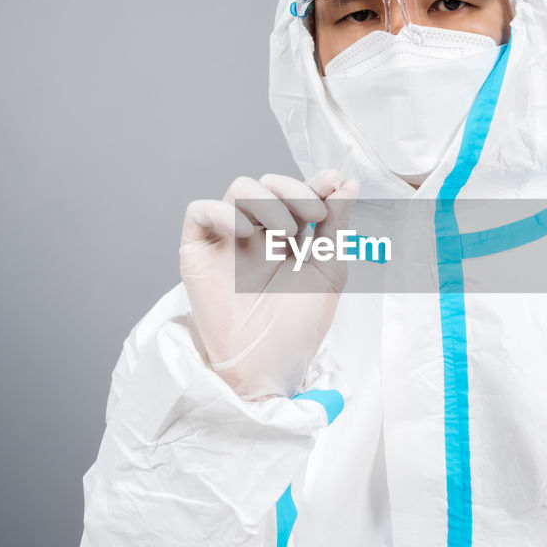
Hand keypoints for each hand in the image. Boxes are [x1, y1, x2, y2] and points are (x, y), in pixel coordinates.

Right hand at [179, 170, 359, 399]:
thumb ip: (337, 225)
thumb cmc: (298, 327)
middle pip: (267, 185)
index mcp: (287, 239)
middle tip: (313, 213)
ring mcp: (227, 242)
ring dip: (267, 200)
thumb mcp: (328, 269)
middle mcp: (256, 236)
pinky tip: (246, 233)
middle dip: (293, 188)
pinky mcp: (198, 252)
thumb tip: (348, 182)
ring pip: (238, 189)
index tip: (334, 182)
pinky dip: (223, 212)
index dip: (314, 184)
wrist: (269, 364)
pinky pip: (200, 211)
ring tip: (285, 232)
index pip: (296, 195)